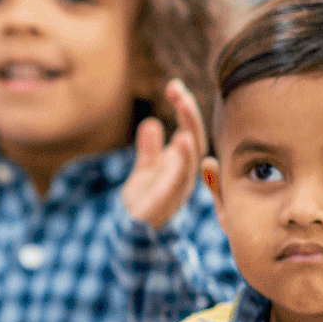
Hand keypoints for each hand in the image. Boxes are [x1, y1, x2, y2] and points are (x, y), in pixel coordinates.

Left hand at [120, 79, 209, 228]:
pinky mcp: (161, 204)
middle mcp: (182, 177)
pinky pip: (174, 183)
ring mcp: (174, 191)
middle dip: (189, 116)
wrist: (129, 235)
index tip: (174, 86)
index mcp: (180, 166)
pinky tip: (181, 144)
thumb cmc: (142, 204)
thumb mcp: (144, 172)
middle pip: (193, 142)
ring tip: (183, 108)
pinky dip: (179, 163)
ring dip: (188, 135)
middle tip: (178, 92)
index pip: (188, 133)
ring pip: (187, 162)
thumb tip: (151, 124)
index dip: (185, 110)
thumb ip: (149, 150)